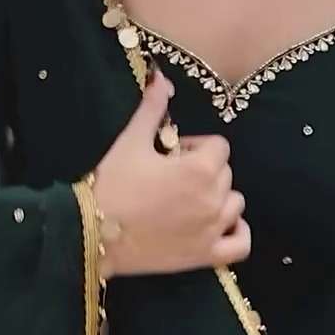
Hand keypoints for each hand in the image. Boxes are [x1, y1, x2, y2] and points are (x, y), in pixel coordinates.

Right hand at [93, 70, 249, 277]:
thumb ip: (152, 109)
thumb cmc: (112, 186)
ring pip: (235, 205)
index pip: (219, 146)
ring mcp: (212, 230)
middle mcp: (213, 200)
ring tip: (190, 201)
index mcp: (200, 169)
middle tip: (173, 178)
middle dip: (204, 171)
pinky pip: (241, 245)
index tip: (172, 154)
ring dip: (218, 198)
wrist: (94, 234)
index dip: (196, 146)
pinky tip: (223, 224)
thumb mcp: (131, 141)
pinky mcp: (205, 256)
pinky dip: (238, 232)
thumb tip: (161, 78)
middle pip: (226, 174)